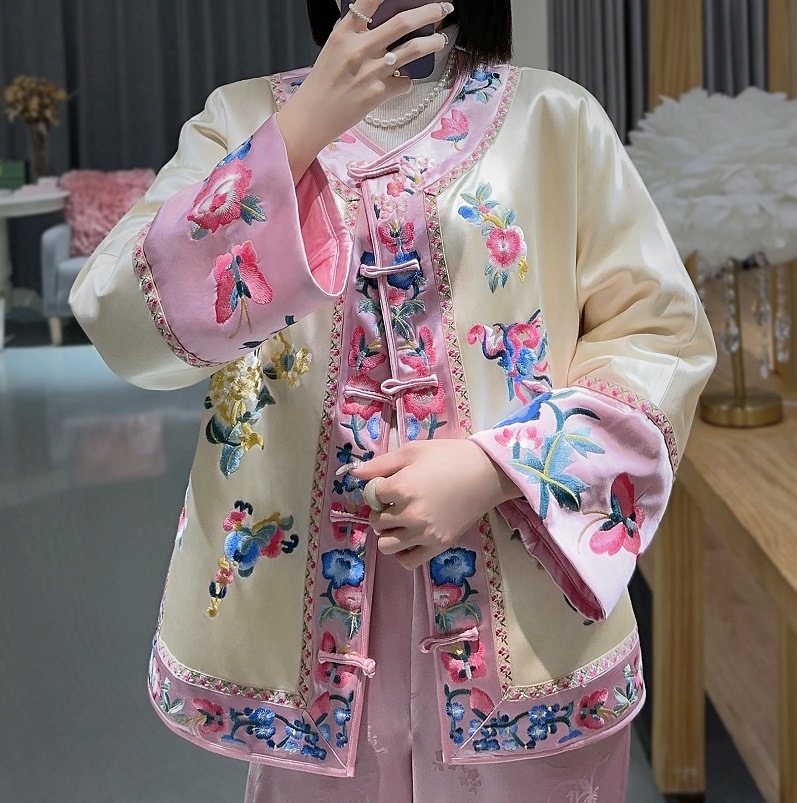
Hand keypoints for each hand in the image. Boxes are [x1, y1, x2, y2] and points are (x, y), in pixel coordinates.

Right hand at [276, 0, 453, 181]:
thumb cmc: (323, 82)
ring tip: (440, 40)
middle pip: (402, 23)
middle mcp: (359, 49)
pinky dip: (406, 82)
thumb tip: (376, 21)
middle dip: (428, 12)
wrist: (313, 116)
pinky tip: (402, 82)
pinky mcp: (378, 94)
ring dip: (432, 43)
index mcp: (344, 34)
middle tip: (443, 7)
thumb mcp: (333, 49)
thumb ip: (354, 33)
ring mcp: (370, 72)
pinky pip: (404, 83)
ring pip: (412, 50)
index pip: (369, 1)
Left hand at [349, 439, 521, 570]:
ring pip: (386, 545)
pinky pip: (407, 561)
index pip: (372, 496)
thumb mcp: (412, 451)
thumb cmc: (449, 456)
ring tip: (402, 520)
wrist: (486, 473)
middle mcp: (410, 514)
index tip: (392, 483)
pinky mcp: (438, 546)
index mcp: (402, 488)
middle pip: (377, 521)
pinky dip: (403, 553)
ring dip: (389, 533)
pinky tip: (409, 538)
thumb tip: (354, 474)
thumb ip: (380, 464)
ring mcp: (424, 533)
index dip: (379, 488)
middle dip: (382, 510)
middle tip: (398, 501)